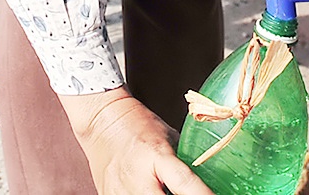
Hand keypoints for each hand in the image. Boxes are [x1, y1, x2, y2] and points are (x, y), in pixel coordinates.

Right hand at [62, 90, 210, 194]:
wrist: (101, 120)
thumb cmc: (138, 125)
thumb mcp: (168, 137)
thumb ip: (184, 162)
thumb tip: (208, 179)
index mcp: (156, 155)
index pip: (184, 183)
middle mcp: (136, 177)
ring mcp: (119, 191)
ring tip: (163, 188)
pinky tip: (151, 191)